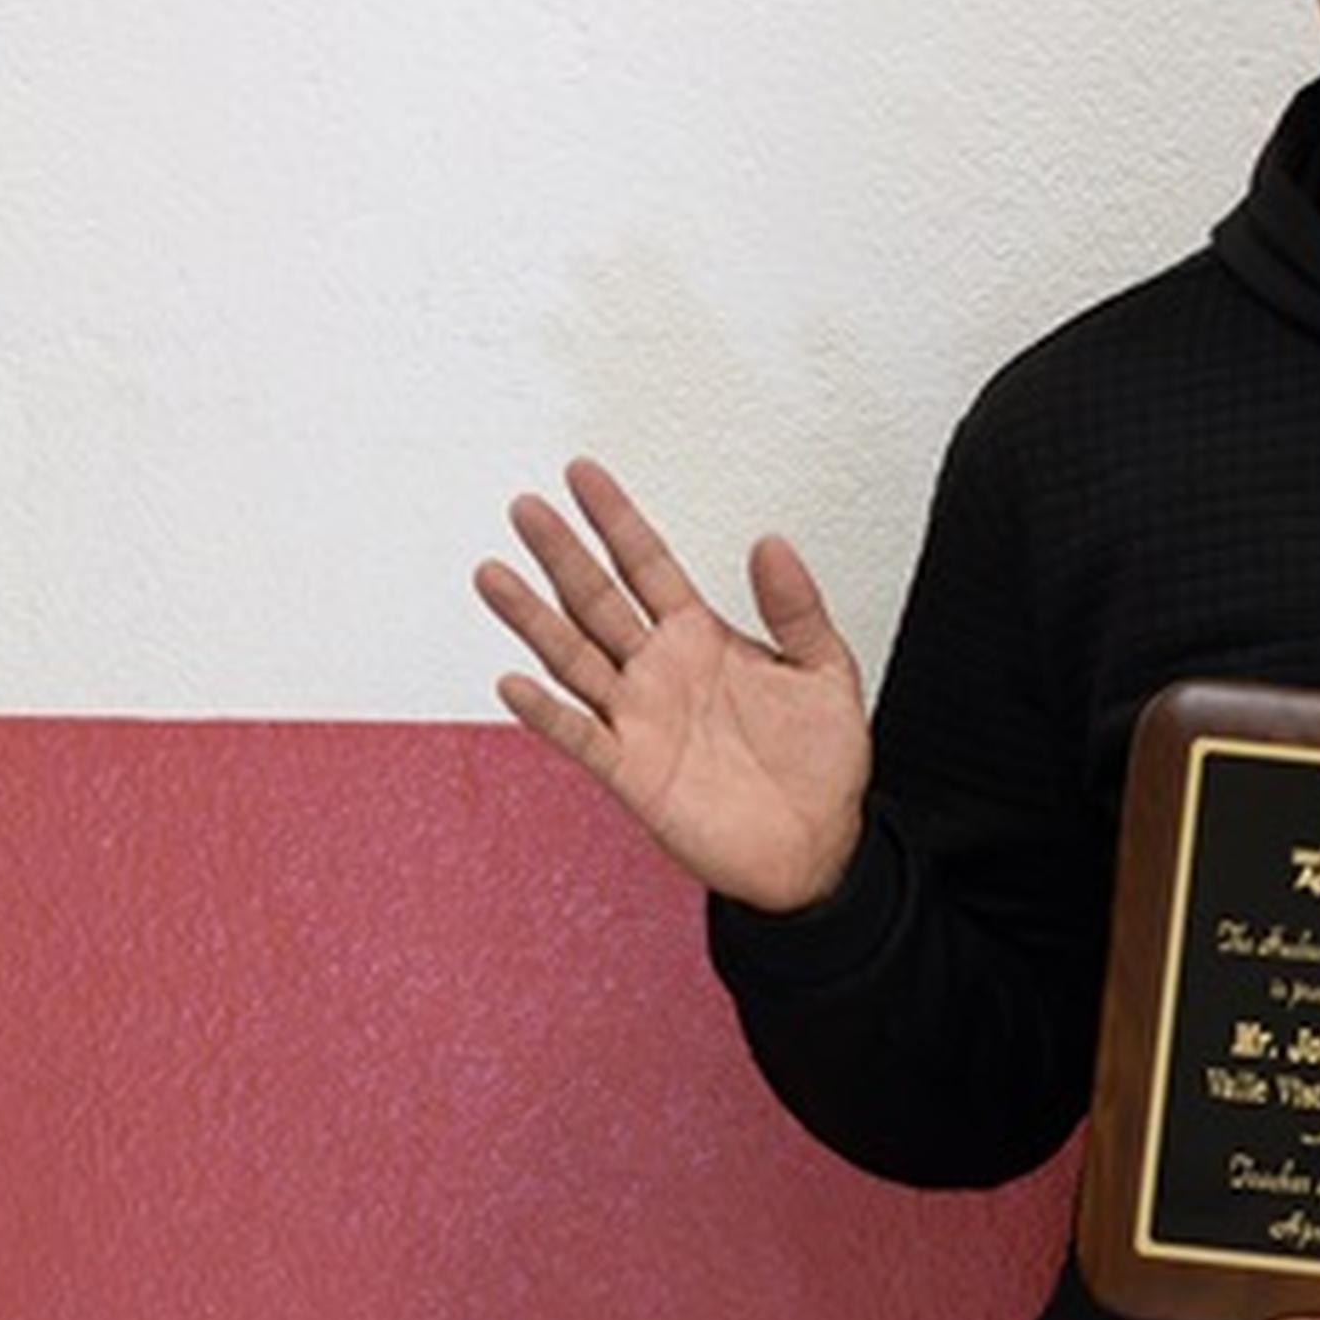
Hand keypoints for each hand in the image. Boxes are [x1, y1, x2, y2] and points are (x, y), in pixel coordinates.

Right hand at [475, 456, 869, 913]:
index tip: (582, 474)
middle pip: (597, 600)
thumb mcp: (825, 670)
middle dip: (562, 554)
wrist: (819, 845)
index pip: (648, 565)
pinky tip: (515, 682)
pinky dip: (546, 712)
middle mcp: (658, 671)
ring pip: (573, 657)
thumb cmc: (819, 761)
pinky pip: (580, 736)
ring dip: (532, 619)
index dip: (616, 520)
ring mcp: (638, 718)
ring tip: (494, 574)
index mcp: (700, 638)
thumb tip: (772, 540)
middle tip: (526, 508)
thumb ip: (796, 606)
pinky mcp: (631, 771)